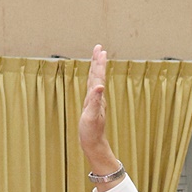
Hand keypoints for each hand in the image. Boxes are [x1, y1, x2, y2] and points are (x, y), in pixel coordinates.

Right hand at [77, 45, 123, 187]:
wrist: (94, 144)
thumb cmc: (91, 132)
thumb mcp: (91, 116)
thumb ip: (95, 101)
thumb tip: (100, 86)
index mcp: (97, 97)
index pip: (98, 76)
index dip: (99, 63)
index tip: (101, 50)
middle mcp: (98, 97)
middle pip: (98, 75)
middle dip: (98, 61)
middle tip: (99, 48)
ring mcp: (96, 101)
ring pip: (96, 80)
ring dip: (96, 68)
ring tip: (97, 58)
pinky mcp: (92, 106)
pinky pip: (93, 88)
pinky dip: (93, 80)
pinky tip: (94, 79)